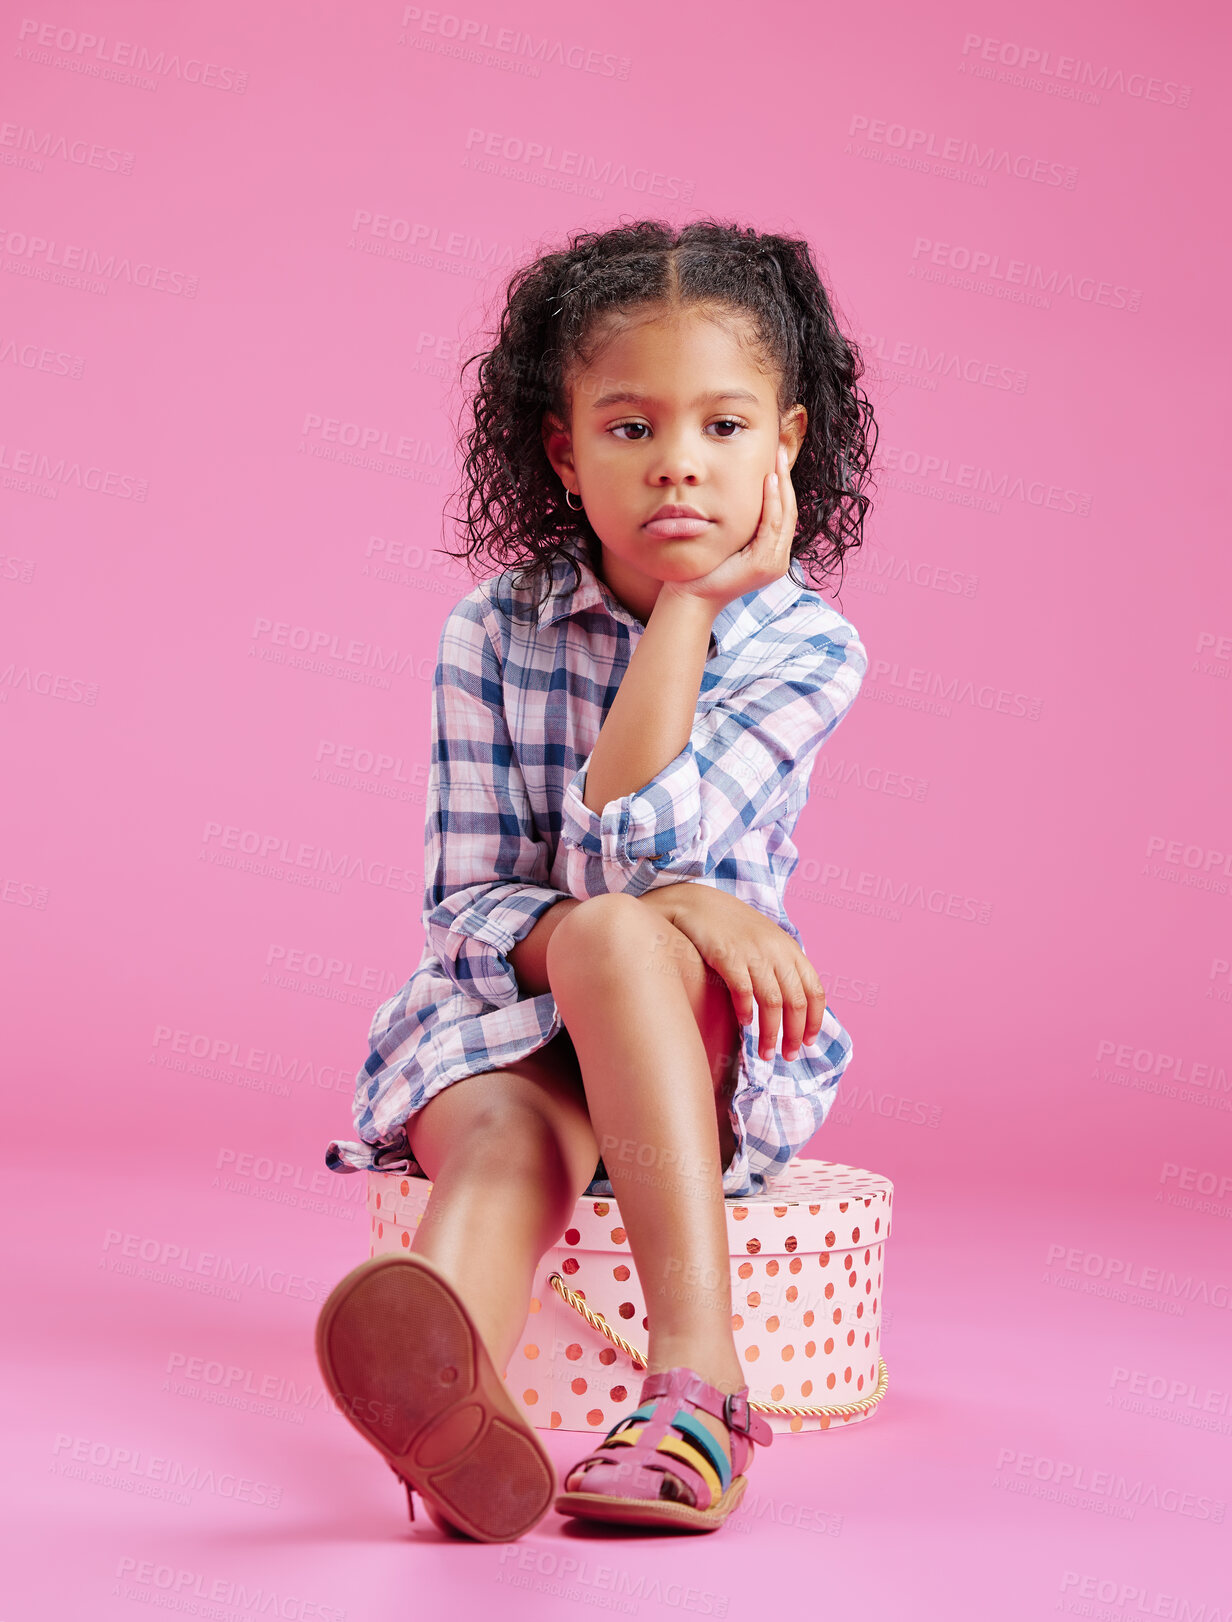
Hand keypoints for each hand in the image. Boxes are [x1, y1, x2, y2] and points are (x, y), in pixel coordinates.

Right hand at [643, 882, 825, 1062]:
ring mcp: (753, 952)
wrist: (697, 902)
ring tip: (765, 1053)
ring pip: (772, 1003)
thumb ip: (781, 967)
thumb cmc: (731, 928)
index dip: (814, 1021)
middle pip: (796, 1002)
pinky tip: (744, 1023)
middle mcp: (776, 951)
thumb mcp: (766, 942)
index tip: (807, 1042)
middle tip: (787, 1056)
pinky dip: (746, 1011)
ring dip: (770, 1033)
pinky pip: (743, 991)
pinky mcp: (728, 955)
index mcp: (790, 949)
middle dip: (793, 1035)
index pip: (815, 991)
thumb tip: (793, 1006)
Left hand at [659, 443, 798, 617]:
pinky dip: (772, 502)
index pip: (783, 514)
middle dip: (786, 479)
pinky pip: (772, 525)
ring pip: (785, 516)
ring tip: (777, 460)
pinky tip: (769, 481)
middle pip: (789, 511)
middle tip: (779, 451)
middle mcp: (778, 559)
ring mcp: (774, 563)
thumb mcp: (727, 540)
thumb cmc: (704, 567)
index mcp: (771, 553)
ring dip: (782, 486)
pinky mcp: (764, 564)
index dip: (783, 485)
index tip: (776, 459)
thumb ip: (741, 524)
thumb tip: (740, 492)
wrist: (691, 595)